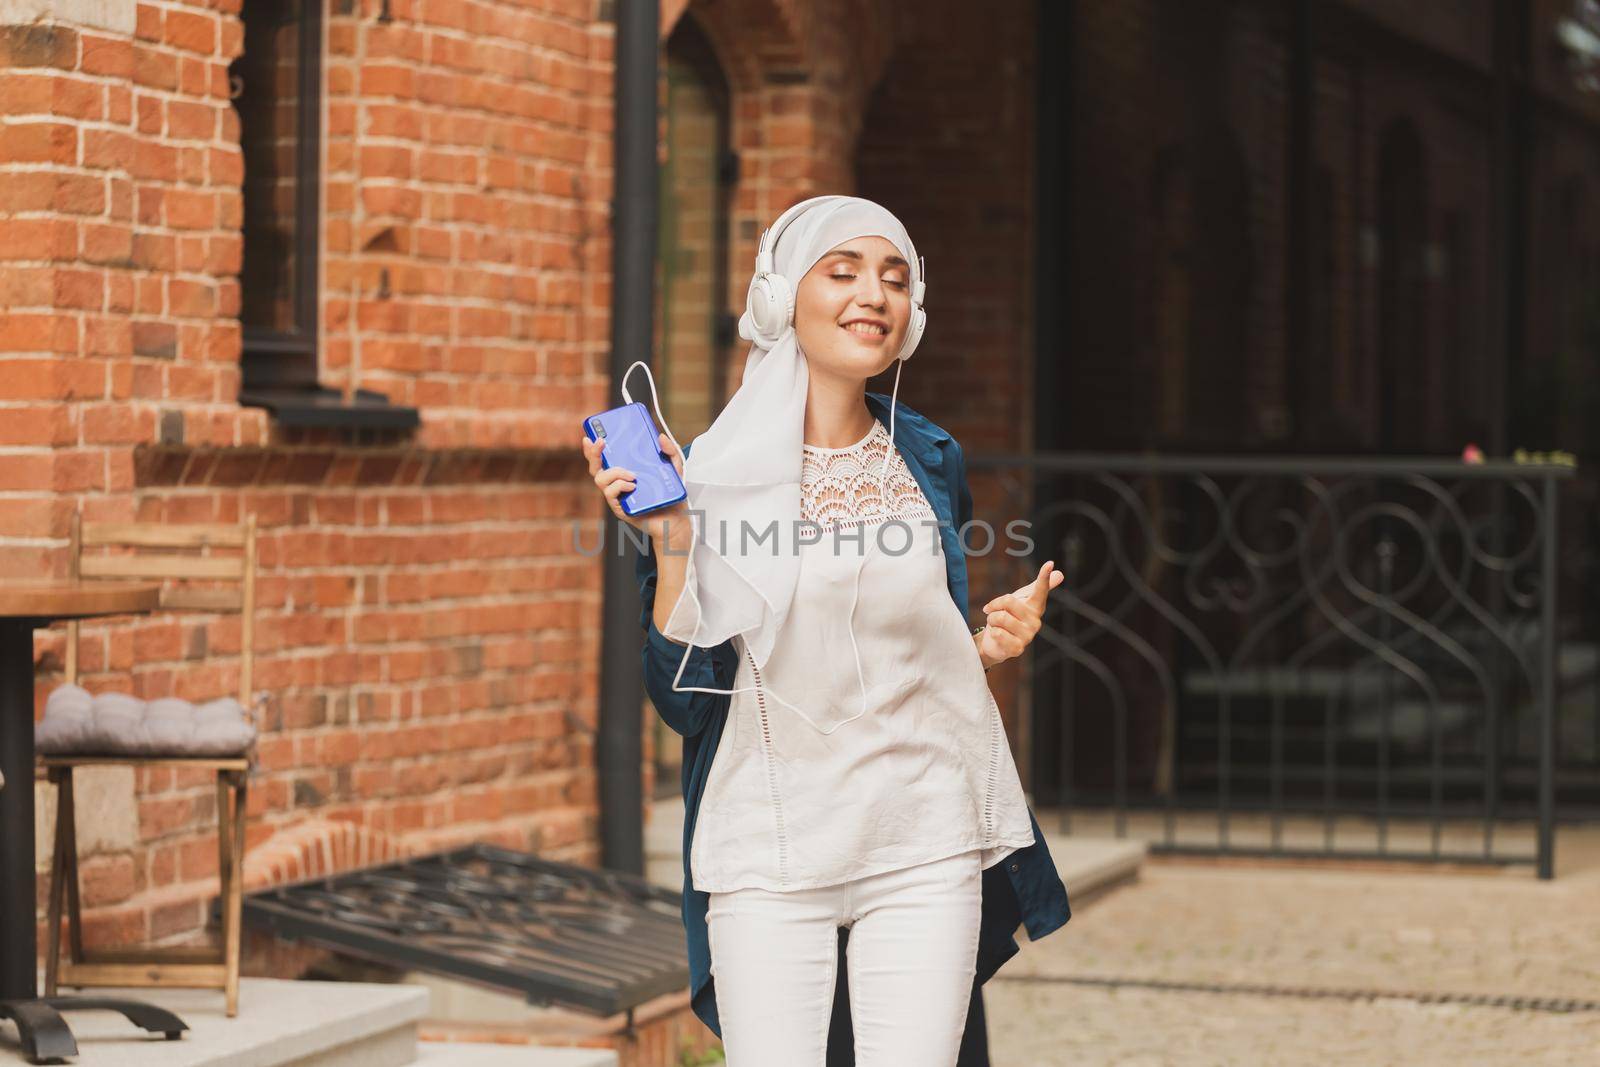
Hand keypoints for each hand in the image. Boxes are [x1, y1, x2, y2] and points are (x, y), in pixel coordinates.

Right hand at [582, 430, 693, 551]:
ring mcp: (617, 497)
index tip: (594, 436)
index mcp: (625, 472)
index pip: (604, 459)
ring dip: (614, 472)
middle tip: (601, 442)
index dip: (594, 449)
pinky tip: (632, 486)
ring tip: (632, 475)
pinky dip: (619, 486)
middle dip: (594, 453)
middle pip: (595, 468)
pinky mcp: (620, 509)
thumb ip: (670, 451)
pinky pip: (610, 494)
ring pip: (600, 480)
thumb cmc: (671, 496)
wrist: (676, 520)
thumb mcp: (675, 469)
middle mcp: (617, 484)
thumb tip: (661, 436)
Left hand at [975, 561, 1062, 670]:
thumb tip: (1060, 574)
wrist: (995, 642)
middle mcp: (1035, 622)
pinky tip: (998, 638)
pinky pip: (998, 633)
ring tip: (996, 626)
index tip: (1050, 563)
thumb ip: (1037, 587)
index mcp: (1036, 607)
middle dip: (995, 606)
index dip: (1044, 576)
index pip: (1040, 589)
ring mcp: (1028, 636)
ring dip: (992, 620)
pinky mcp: (1017, 649)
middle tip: (994, 613)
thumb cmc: (1009, 617)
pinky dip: (992, 634)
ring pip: (1000, 617)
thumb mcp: (1021, 599)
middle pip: (1009, 601)